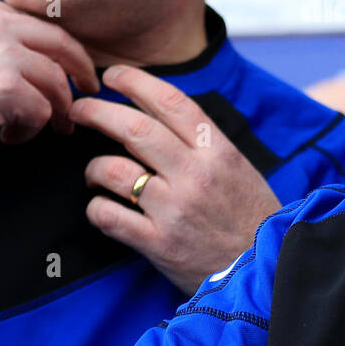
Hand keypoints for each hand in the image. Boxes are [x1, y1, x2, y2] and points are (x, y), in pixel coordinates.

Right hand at [0, 0, 99, 146]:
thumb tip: (46, 56)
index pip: (43, 27)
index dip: (65, 51)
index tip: (74, 68)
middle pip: (63, 46)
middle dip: (83, 72)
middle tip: (90, 91)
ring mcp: (4, 55)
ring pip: (56, 84)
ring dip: (56, 111)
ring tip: (50, 127)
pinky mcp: (6, 89)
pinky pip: (41, 113)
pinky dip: (29, 131)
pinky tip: (7, 137)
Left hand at [73, 65, 281, 295]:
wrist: (266, 270)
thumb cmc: (250, 216)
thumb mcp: (238, 168)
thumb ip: (203, 142)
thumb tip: (159, 114)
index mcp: (218, 152)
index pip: (172, 102)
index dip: (137, 82)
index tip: (114, 75)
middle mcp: (195, 175)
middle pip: (135, 128)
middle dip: (98, 112)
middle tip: (79, 109)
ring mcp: (175, 210)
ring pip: (114, 170)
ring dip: (94, 166)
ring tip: (93, 171)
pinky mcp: (159, 244)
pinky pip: (108, 215)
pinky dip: (96, 208)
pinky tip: (101, 207)